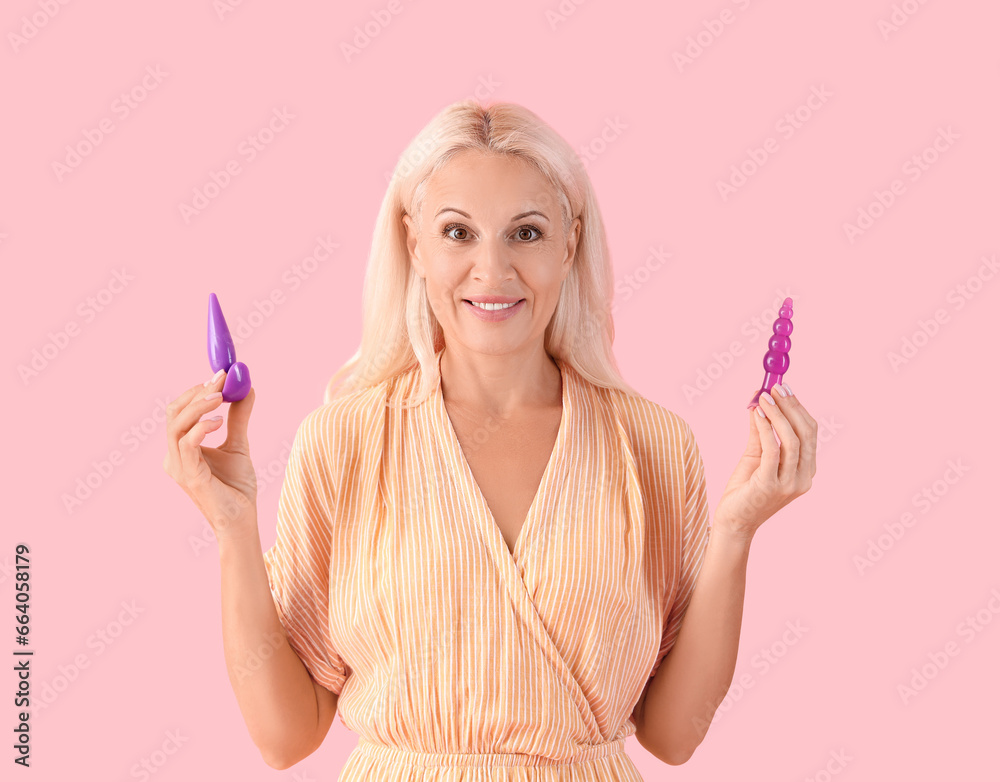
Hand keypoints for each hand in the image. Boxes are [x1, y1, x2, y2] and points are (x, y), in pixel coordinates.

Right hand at [163, 370, 258, 540]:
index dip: (198, 391)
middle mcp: (174, 456)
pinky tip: (220, 420)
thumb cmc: (236, 487)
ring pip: (177, 426)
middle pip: (174, 413)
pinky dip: (202, 428)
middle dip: (197, 392)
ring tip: (221, 395)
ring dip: (199, 405)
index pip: (180, 411)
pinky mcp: (189, 476)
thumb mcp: (239, 444)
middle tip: (221, 378)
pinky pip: (187, 445)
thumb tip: (247, 389)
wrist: (242, 519)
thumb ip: (238, 418)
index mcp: (181, 448)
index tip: (221, 375)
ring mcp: (178, 466)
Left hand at [714, 384, 816, 540]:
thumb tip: (759, 401)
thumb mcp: (755, 455)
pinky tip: (757, 415)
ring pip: (792, 440)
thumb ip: (760, 431)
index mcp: (805, 470)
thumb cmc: (745, 490)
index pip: (810, 433)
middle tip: (774, 388)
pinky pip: (772, 451)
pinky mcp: (770, 486)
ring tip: (763, 398)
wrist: (733, 521)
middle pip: (806, 434)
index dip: (798, 408)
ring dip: (777, 415)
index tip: (783, 388)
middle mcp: (803, 477)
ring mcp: (789, 484)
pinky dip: (766, 429)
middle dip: (791, 407)